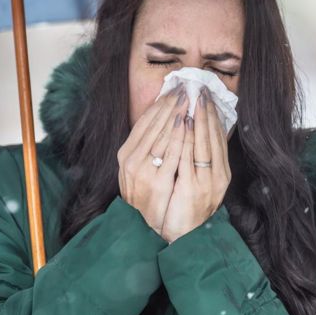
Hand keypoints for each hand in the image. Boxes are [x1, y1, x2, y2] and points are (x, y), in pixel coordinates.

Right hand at [117, 82, 190, 235]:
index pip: (143, 122)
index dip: (159, 105)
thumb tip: (161, 121)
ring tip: (189, 99)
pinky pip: (171, 154)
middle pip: (153, 125)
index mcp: (126, 153)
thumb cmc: (144, 194)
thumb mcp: (138, 168)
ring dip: (176, 115)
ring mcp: (143, 171)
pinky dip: (180, 137)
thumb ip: (146, 147)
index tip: (173, 90)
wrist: (143, 226)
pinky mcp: (158, 181)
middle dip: (170, 105)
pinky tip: (188, 124)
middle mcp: (130, 160)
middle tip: (185, 88)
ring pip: (162, 135)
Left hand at [160, 86, 231, 243]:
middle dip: (206, 112)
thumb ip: (201, 160)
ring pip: (204, 144)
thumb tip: (200, 134)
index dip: (213, 116)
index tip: (206, 96)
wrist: (184, 238)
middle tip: (200, 89)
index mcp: (221, 173)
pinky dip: (188, 138)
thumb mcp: (200, 182)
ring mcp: (206, 183)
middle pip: (213, 138)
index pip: (219, 139)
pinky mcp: (192, 189)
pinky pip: (190, 158)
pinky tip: (185, 123)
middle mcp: (218, 177)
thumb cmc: (188, 208)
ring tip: (193, 99)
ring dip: (198, 120)